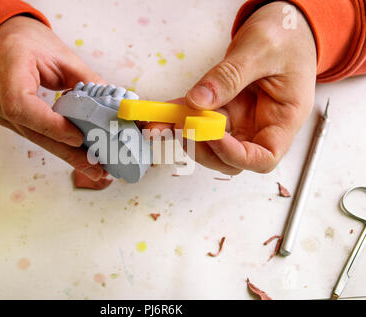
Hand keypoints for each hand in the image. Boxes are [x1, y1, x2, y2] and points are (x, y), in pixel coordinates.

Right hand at [0, 16, 104, 180]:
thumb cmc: (29, 40)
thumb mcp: (61, 54)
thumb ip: (86, 80)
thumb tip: (114, 107)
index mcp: (6, 65)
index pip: (20, 104)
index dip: (49, 124)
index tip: (78, 137)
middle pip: (30, 130)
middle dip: (67, 152)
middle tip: (97, 169)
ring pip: (32, 136)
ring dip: (64, 152)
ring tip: (94, 167)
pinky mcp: (1, 116)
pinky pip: (30, 132)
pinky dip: (54, 142)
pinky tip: (76, 154)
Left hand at [150, 2, 316, 174]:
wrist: (283, 27)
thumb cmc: (287, 38)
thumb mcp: (261, 50)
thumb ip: (230, 76)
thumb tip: (198, 101)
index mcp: (284, 119)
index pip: (263, 157)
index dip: (235, 155)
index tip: (212, 136)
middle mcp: (261, 125)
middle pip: (231, 157)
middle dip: (203, 146)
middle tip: (182, 125)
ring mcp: (241, 119)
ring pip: (210, 141)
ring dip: (185, 133)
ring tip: (164, 119)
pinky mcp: (224, 109)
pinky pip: (200, 118)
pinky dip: (180, 115)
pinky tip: (162, 112)